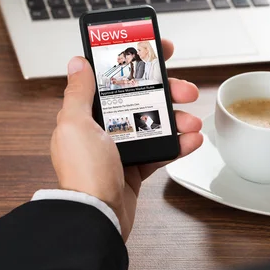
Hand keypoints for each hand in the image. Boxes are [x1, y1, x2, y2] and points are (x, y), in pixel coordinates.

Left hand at [50, 40, 202, 240]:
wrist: (97, 217)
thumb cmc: (84, 174)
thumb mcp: (77, 124)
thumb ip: (79, 92)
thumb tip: (78, 63)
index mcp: (87, 115)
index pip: (114, 79)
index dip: (137, 63)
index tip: (160, 52)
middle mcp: (103, 129)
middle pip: (141, 100)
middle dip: (167, 92)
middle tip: (186, 90)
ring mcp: (120, 149)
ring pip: (155, 124)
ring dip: (178, 120)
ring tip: (192, 121)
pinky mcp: (135, 168)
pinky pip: (161, 150)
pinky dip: (177, 145)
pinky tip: (192, 140)